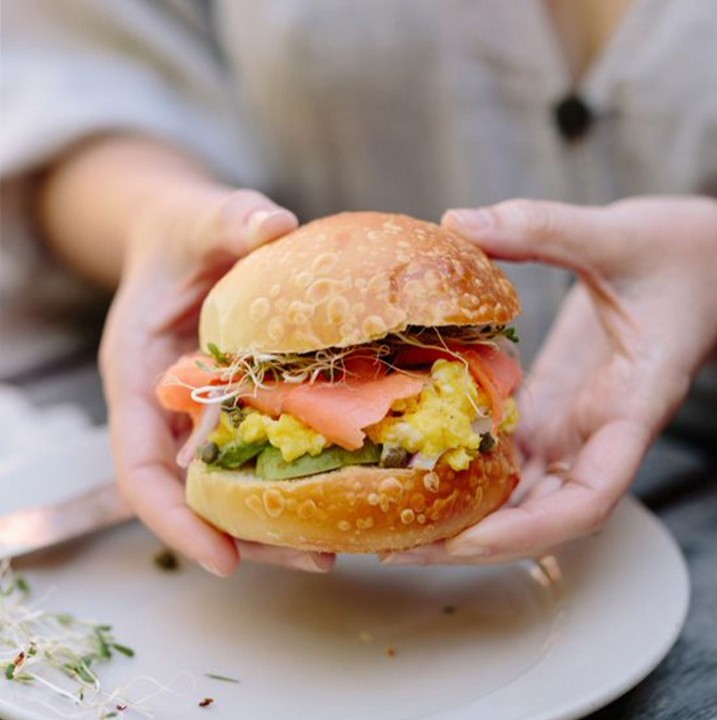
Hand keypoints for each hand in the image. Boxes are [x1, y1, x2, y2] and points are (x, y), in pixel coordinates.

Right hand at [100, 187, 334, 574]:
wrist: (190, 237)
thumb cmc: (185, 231)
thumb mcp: (201, 219)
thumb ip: (229, 219)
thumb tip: (273, 223)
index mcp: (139, 375)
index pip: (141, 468)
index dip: (175, 520)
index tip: (221, 561)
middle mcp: (168, 407)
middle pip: (194, 496)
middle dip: (246, 536)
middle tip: (315, 560)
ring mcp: (203, 412)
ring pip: (230, 486)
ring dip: (276, 521)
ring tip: (337, 545)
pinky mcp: (238, 406)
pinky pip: (259, 454)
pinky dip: (291, 476)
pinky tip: (340, 486)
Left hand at [384, 196, 716, 565]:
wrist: (709, 258)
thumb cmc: (686, 252)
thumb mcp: (619, 234)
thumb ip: (542, 229)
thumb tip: (457, 223)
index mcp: (631, 407)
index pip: (591, 497)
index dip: (530, 532)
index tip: (468, 543)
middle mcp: (600, 430)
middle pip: (542, 515)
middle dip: (476, 541)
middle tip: (402, 548)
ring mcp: (575, 421)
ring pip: (523, 492)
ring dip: (466, 514)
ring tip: (398, 519)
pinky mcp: (556, 403)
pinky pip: (512, 451)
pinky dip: (470, 468)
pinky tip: (421, 464)